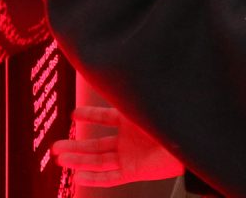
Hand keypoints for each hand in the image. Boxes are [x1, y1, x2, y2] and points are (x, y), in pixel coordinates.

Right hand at [52, 105, 184, 187]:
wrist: (190, 136)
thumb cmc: (171, 114)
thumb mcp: (143, 101)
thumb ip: (127, 92)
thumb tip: (115, 66)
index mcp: (132, 120)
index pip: (105, 117)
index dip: (89, 116)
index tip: (73, 115)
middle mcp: (129, 139)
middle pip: (96, 145)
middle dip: (75, 146)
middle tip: (55, 147)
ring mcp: (131, 156)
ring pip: (98, 161)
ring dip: (78, 160)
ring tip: (59, 159)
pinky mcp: (135, 171)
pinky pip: (111, 177)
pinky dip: (94, 178)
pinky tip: (78, 177)